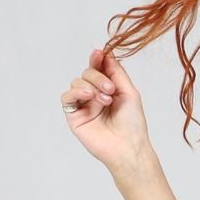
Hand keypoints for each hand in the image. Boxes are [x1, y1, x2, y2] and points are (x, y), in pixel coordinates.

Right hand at [59, 47, 153, 175]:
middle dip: (98, 77)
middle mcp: (94, 95)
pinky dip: (76, 92)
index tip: (99, 53)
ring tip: (105, 99)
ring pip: (77, 82)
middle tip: (111, 89)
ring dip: (91, 85)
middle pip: (87, 73)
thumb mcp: (129, 92)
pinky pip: (67, 97)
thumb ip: (117, 72)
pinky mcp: (74, 116)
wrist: (128, 147)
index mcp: (108, 89)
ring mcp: (83, 105)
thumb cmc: (132, 124)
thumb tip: (106, 53)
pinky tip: (88, 96)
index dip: (97, 59)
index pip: (98, 68)